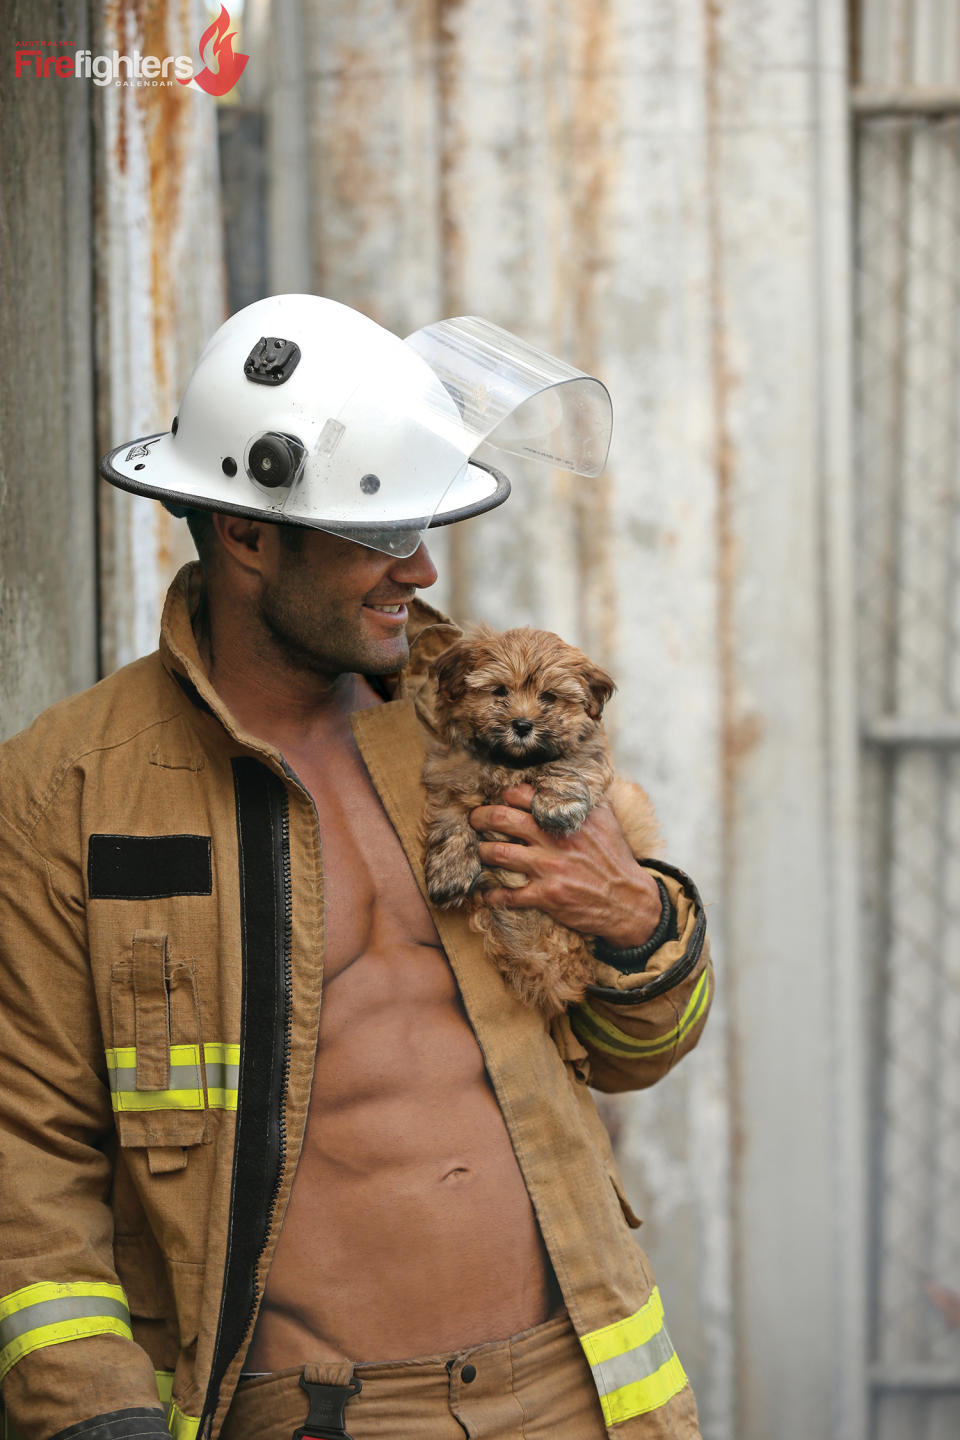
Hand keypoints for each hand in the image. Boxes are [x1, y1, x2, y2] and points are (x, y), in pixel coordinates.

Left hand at [469, 784, 661, 947]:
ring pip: (498, 853)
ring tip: (480, 851)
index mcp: (567, 817)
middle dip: (481, 817)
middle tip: (474, 819)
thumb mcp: (607, 820)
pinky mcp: (546, 896)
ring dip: (483, 851)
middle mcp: (554, 838)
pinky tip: (485, 893)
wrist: (629, 901)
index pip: (524, 794)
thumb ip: (588, 799)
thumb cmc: (616, 859)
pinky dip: (491, 894)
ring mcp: (548, 867)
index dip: (505, 795)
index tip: (498, 799)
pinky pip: (508, 894)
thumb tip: (575, 778)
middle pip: (503, 818)